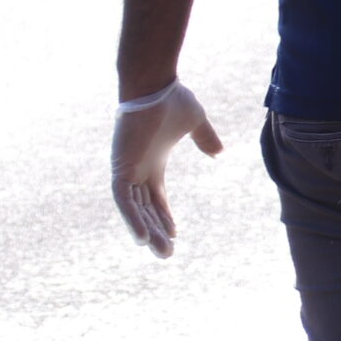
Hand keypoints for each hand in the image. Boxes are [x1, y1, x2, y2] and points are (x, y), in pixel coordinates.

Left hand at [111, 80, 222, 258]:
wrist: (154, 86)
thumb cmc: (173, 100)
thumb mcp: (195, 122)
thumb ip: (205, 139)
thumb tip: (220, 153)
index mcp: (151, 164)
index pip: (155, 198)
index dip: (163, 216)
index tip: (175, 235)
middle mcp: (137, 170)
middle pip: (146, 210)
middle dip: (157, 232)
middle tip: (167, 255)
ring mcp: (127, 169)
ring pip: (135, 210)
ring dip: (147, 231)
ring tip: (160, 252)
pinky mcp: (121, 168)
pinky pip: (124, 200)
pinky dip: (132, 218)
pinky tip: (142, 236)